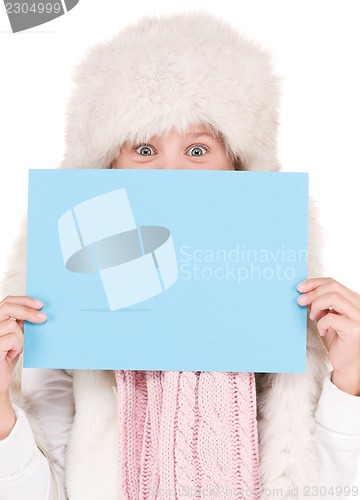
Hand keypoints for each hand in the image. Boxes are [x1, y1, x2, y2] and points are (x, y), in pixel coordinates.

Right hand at [0, 296, 46, 395]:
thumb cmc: (4, 360)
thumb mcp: (14, 339)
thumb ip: (18, 325)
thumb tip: (34, 311)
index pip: (6, 302)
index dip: (24, 300)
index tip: (40, 305)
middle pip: (6, 306)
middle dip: (27, 310)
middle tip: (43, 317)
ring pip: (12, 325)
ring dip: (20, 337)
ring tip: (16, 349)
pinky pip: (12, 338)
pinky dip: (17, 347)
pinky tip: (11, 355)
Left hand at [297, 277, 359, 395]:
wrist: (347, 365)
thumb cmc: (337, 342)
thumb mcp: (326, 318)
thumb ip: (320, 305)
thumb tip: (304, 293)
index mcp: (354, 301)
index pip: (334, 283)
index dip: (315, 283)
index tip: (300, 288)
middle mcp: (359, 306)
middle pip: (333, 287)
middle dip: (312, 292)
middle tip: (300, 301)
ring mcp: (359, 317)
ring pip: (333, 297)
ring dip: (317, 305)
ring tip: (313, 317)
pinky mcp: (355, 329)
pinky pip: (332, 317)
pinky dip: (322, 323)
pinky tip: (322, 331)